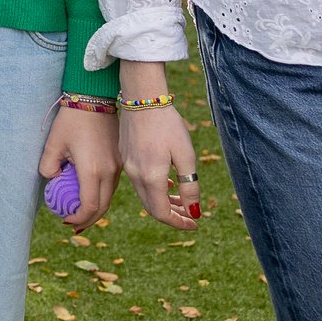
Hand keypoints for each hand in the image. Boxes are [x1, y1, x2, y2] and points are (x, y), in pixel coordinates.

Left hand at [37, 104, 118, 226]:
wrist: (95, 98)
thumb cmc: (71, 119)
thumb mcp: (53, 143)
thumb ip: (49, 166)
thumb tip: (53, 181)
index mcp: (93, 170)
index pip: (89, 206)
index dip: (78, 218)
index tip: (65, 219)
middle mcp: (110, 172)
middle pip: (102, 207)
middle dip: (88, 219)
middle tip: (73, 223)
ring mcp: (118, 167)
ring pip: (109, 197)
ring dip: (96, 209)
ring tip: (81, 213)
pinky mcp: (120, 161)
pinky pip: (112, 185)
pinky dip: (102, 195)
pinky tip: (91, 195)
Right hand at [120, 103, 201, 230]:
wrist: (142, 97)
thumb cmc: (168, 124)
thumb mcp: (186, 155)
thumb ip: (190, 186)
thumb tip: (194, 212)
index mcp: (151, 177)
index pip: (162, 213)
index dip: (179, 223)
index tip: (196, 223)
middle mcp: (135, 175)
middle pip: (152, 207)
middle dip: (173, 215)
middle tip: (191, 215)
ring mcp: (128, 166)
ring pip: (145, 195)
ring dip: (164, 202)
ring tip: (182, 200)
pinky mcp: (125, 156)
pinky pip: (139, 182)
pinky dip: (154, 189)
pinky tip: (167, 182)